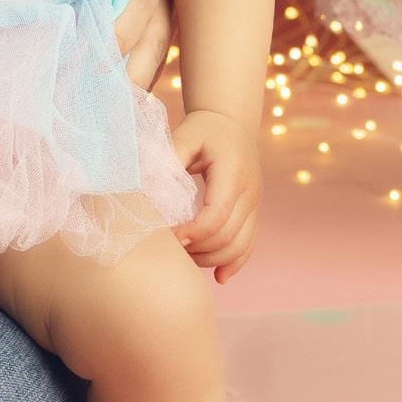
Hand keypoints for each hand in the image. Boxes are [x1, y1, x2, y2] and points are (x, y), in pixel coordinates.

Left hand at [173, 110, 258, 283]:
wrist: (232, 123)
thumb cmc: (204, 129)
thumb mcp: (184, 137)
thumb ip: (168, 163)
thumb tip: (146, 191)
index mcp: (233, 174)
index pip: (217, 215)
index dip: (194, 232)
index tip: (170, 237)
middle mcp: (250, 193)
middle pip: (228, 237)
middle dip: (198, 249)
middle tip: (169, 249)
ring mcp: (255, 206)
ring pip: (241, 246)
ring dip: (213, 259)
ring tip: (185, 259)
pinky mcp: (253, 213)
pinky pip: (249, 245)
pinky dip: (235, 263)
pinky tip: (219, 278)